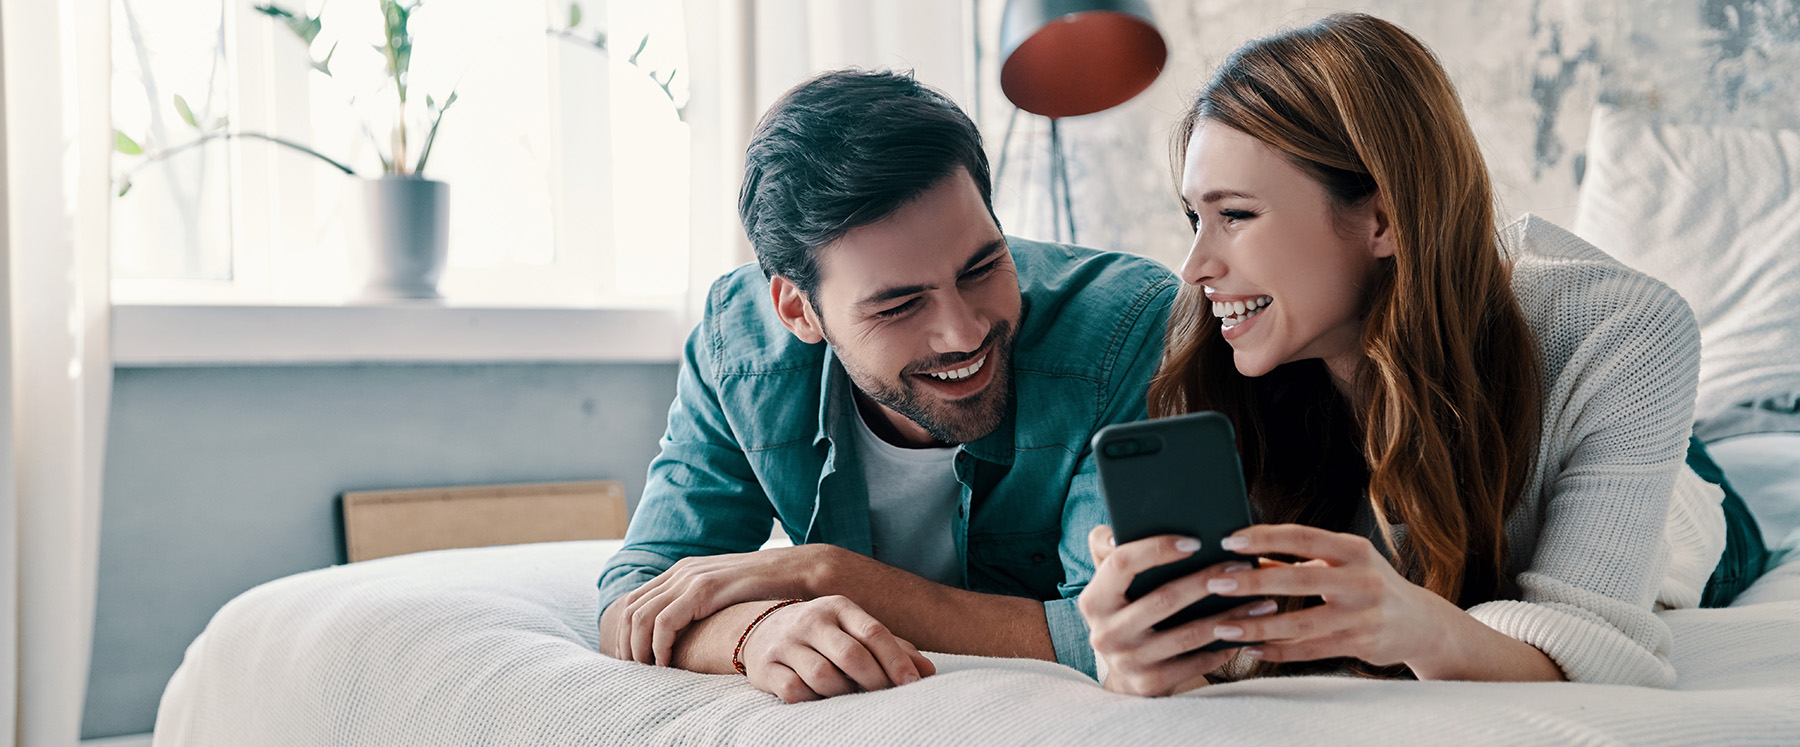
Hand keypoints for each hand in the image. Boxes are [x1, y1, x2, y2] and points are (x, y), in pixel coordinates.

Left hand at [619, 544, 847, 665]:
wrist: (799, 571)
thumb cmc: (766, 591)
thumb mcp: (725, 596)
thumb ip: (703, 607)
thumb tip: (686, 633)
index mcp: (681, 572)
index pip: (633, 601)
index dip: (624, 633)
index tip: (630, 659)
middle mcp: (680, 571)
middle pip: (629, 609)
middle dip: (625, 643)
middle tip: (633, 670)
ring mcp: (690, 578)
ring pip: (640, 617)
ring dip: (639, 648)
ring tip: (648, 670)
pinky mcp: (704, 589)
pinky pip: (665, 622)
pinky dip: (658, 645)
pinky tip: (666, 662)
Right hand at [740, 595, 936, 702]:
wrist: (759, 628)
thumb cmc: (822, 634)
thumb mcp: (854, 631)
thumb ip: (892, 647)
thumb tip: (928, 672)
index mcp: (839, 607)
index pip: (874, 632)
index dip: (896, 661)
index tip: (913, 684)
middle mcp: (812, 621)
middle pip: (851, 655)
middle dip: (875, 681)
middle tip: (886, 697)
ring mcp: (786, 643)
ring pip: (823, 676)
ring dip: (843, 693)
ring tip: (850, 696)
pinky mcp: (766, 666)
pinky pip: (795, 690)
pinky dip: (812, 699)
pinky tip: (819, 698)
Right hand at [1077, 525, 1276, 695]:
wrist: (1125, 672)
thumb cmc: (1125, 610)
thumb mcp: (1109, 582)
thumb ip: (1108, 548)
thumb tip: (1118, 530)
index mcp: (1093, 600)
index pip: (1121, 563)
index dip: (1157, 549)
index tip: (1195, 541)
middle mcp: (1105, 632)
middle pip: (1163, 599)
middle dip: (1208, 580)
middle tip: (1242, 566)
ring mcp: (1128, 661)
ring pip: (1188, 634)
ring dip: (1229, 616)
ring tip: (1260, 601)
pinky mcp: (1151, 684)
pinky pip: (1196, 663)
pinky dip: (1224, 647)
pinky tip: (1247, 633)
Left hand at [1202, 524, 1459, 669]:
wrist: (1420, 623)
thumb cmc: (1369, 584)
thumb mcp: (1342, 563)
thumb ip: (1299, 561)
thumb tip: (1246, 555)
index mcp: (1354, 550)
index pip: (1303, 537)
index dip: (1265, 537)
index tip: (1230, 540)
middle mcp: (1361, 581)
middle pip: (1299, 581)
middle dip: (1253, 582)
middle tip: (1215, 582)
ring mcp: (1362, 616)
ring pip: (1300, 624)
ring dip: (1257, 626)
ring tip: (1221, 627)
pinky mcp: (1359, 646)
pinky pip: (1309, 651)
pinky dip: (1277, 652)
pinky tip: (1250, 650)